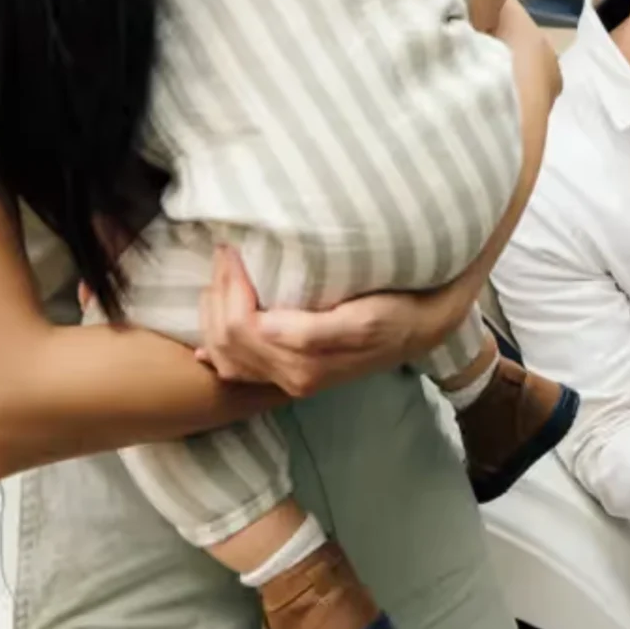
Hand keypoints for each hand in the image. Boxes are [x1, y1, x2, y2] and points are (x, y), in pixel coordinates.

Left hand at [194, 247, 470, 397]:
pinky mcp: (290, 374)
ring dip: (214, 316)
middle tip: (226, 255)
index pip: (240, 327)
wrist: (422, 329)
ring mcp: (288, 379)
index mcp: (303, 364)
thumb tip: (262, 325)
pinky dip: (217, 352)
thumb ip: (310, 330)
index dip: (229, 286)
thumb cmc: (394, 314)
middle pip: (226, 341)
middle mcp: (290, 378)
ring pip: (225, 356)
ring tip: (223, 278)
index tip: (234, 249)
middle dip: (218, 294)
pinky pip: (239, 370)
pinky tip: (206, 342)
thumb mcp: (361, 319)